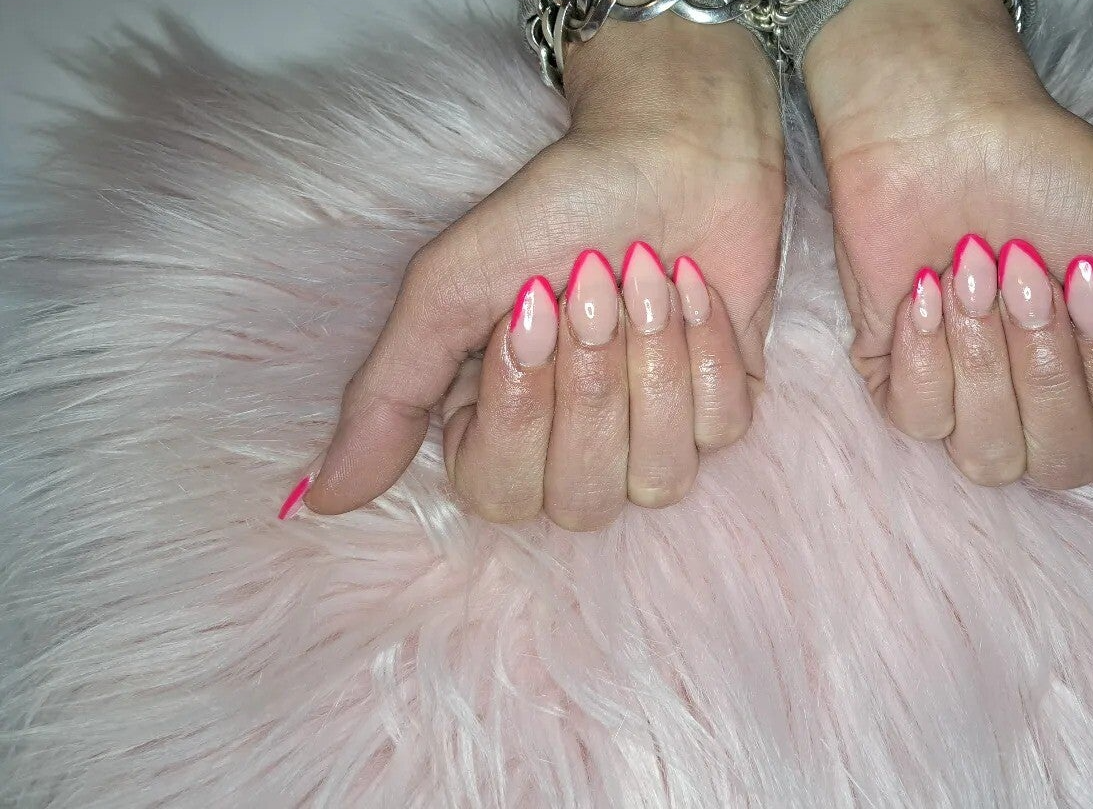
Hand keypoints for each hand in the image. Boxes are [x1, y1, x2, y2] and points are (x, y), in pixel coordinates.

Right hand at [293, 17, 783, 528]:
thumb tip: (319, 498)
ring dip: (649, 361)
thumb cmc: (556, 209)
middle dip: (587, 380)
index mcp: (497, 430)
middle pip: (579, 498)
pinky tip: (689, 290)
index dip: (517, 407)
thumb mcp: (449, 289)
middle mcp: (572, 452)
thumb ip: (389, 396)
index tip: (525, 305)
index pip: (499, 495)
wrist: (668, 146)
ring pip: (658, 476)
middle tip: (586, 283)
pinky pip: (721, 428)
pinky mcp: (724, 410)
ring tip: (642, 276)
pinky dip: (705, 348)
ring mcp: (654, 438)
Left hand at [804, 0, 1092, 514]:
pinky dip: (927, 347)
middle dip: (1049, 358)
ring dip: (988, 354)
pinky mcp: (898, 384)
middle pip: (1063, 463)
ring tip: (976, 267)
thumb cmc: (1057, 183)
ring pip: (989, 455)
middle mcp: (1042, 411)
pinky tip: (926, 286)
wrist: (945, 130)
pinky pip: (920, 419)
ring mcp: (968, 404)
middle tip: (1032, 267)